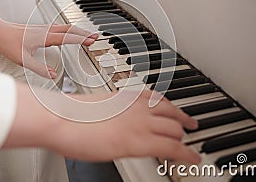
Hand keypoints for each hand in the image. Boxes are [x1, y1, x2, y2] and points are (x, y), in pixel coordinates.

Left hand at [0, 12, 97, 77]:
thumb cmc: (7, 42)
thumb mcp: (23, 60)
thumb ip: (39, 68)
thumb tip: (53, 75)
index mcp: (44, 37)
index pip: (67, 37)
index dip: (81, 39)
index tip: (92, 40)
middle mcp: (45, 31)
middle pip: (69, 29)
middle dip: (84, 32)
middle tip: (95, 36)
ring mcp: (42, 28)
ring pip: (64, 27)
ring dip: (77, 30)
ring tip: (86, 34)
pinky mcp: (39, 29)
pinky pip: (58, 27)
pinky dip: (68, 30)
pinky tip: (67, 33)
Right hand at [3, 85, 200, 163]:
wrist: (62, 119)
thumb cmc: (73, 115)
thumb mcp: (100, 106)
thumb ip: (116, 111)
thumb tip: (119, 120)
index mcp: (129, 96)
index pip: (161, 100)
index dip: (175, 110)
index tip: (180, 115)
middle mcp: (139, 107)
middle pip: (172, 114)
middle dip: (182, 124)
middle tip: (189, 129)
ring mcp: (141, 124)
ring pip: (175, 130)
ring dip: (183, 139)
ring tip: (188, 147)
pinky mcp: (139, 142)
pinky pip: (172, 148)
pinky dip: (187, 155)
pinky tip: (193, 160)